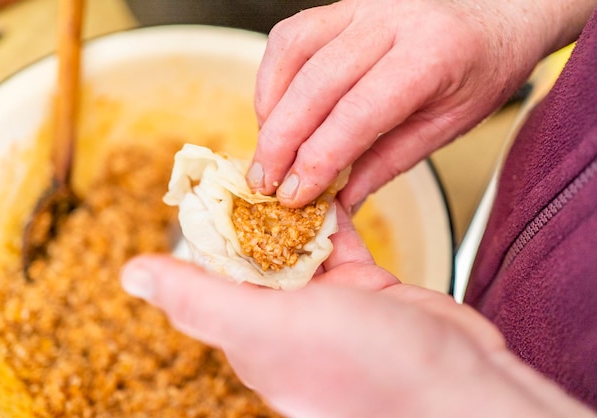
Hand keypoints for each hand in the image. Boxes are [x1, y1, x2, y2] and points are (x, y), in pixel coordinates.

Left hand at [120, 206, 592, 416]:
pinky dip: (334, 214)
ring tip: (287, 164)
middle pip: (257, 252)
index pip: (214, 271)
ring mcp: (330, 304)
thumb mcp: (270, 329)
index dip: (208, 226)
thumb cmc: (364, 369)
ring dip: (293, 207)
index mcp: (252, 332)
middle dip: (253, 209)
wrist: (456, 386)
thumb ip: (201, 300)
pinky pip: (341, 242)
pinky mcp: (368, 288)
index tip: (206, 181)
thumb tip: (133, 274)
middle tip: (252, 162)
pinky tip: (328, 184)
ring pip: (300, 243)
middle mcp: (287, 319)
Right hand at [246, 0, 585, 209]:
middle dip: (280, 141)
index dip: (318, 158)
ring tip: (268, 152)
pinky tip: (275, 112)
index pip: (358, 112)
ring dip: (270, 109)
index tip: (294, 195)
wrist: (499, 11)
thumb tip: (338, 201)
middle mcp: (393, 19)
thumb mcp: (448, 125)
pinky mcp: (342, 5)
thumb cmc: (483, 68)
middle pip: (315, 82)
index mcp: (433, 54)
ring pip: (293, 52)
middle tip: (265, 184)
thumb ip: (388, 161)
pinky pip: (292, 36)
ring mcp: (362, 4)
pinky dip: (273, 78)